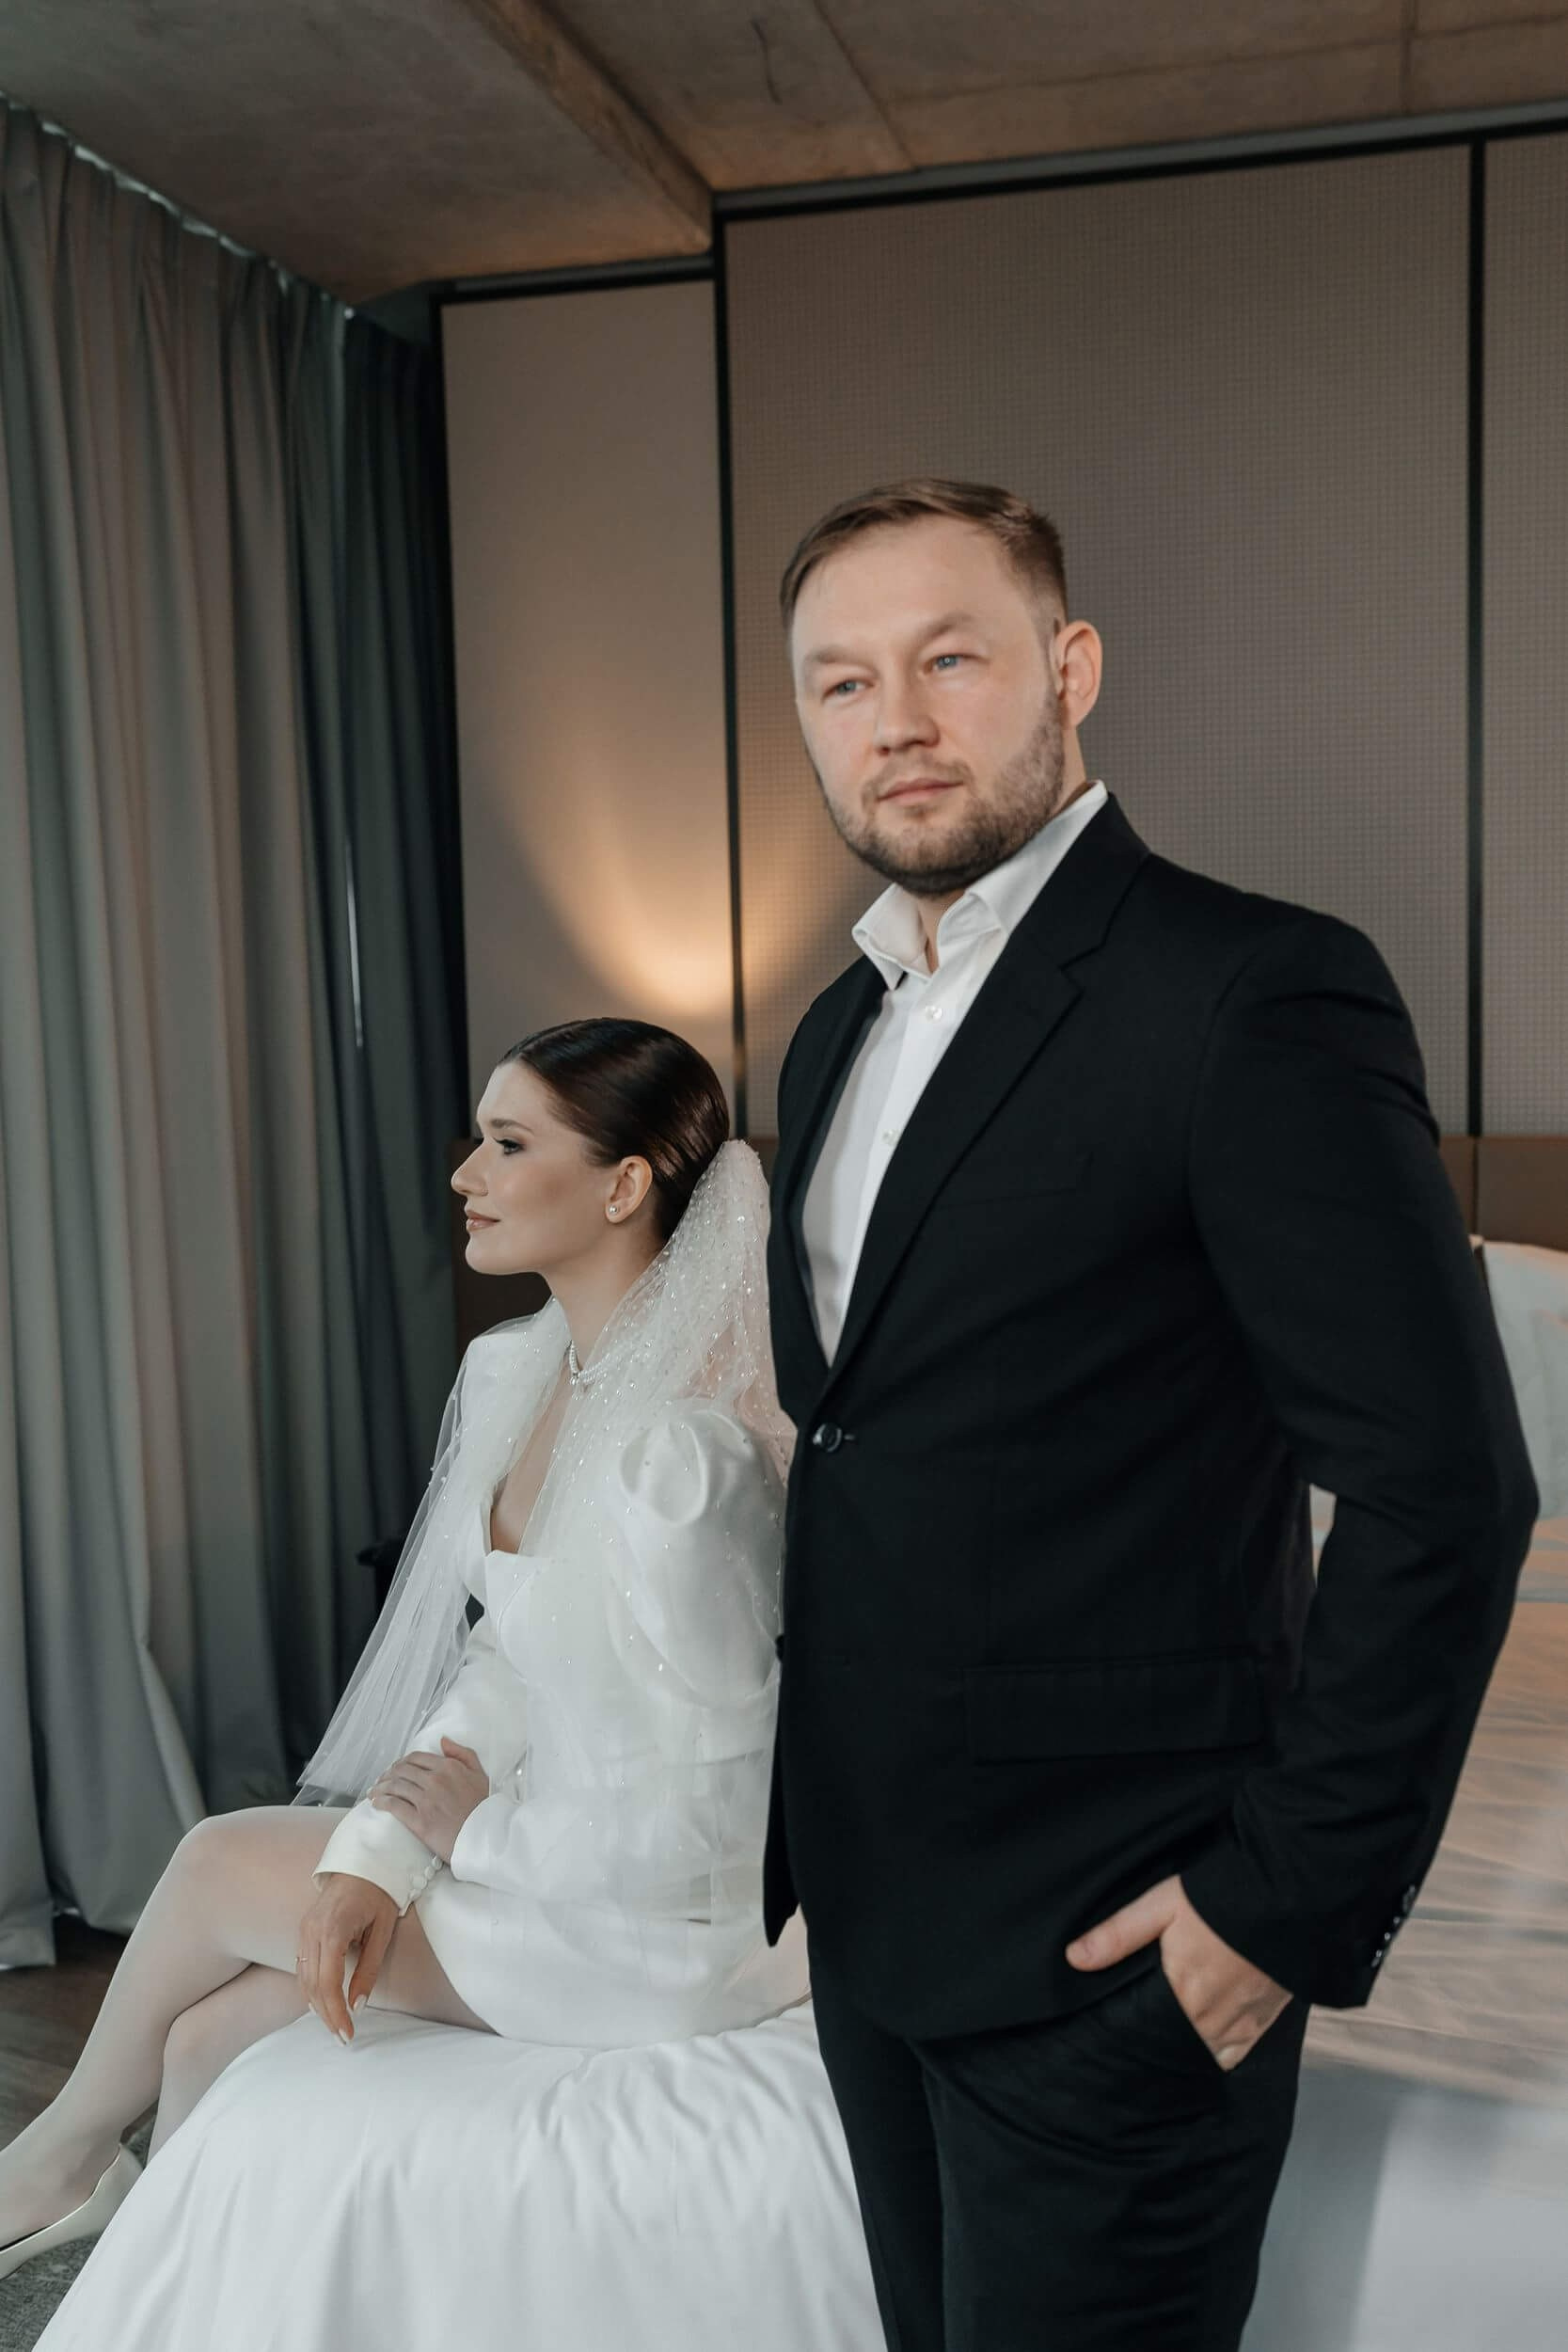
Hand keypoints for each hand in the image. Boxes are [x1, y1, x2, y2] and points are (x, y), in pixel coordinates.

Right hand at [296, 1874, 396, 2042]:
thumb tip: (358, 2006)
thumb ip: (369, 1969)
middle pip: (312, 1986)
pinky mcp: (303, 1931)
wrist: (363, 1861)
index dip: (336, 2012)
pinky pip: (302, 1967)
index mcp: (332, 1929)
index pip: (328, 1982)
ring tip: (334, 2026)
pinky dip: (311, 1989)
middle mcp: (311, 1931)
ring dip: (317, 2005)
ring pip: (303, 1979)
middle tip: (343, 2038)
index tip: (348, 2034)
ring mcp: (303, 1930)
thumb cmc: (379, 1892)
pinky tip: (322, 2003)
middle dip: (326, 2015)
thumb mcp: (382, 1931)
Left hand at [368, 1735, 487, 1862]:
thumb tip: (443, 1741)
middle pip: (401, 1770)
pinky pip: (395, 1806)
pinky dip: (382, 1802)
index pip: (416, 1758)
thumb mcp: (479, 1773)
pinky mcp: (420, 1821)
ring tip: (374, 1792)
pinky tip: (376, 1803)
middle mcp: (435, 1780)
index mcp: (448, 1767)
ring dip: (381, 1787)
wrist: (485, 1835)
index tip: (396, 1768)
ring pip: (395, 1787)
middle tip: (382, 1781)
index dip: (402, 1761)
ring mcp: (426, 1800)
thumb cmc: (483, 1806)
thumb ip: (462, 1753)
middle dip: (388, 1774)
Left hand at [1065, 1873, 1291, 2069]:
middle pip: (1175, 2048)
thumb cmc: (1218, 1898)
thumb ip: (1117, 1935)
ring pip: (1206, 2055)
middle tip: (1142, 2036)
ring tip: (1170, 2039)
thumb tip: (1074, 1958)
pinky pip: (1236, 2054)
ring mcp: (1241, 2023)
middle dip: (1158, 2047)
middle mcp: (1212, 2018)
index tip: (1116, 2037)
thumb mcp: (1159, 1906)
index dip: (1130, 2037)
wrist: (1283, 1897)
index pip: (1145, 2034)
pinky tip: (1205, 2041)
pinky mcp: (1264, 2020)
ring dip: (1188, 2050)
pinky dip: (1220, 2053)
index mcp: (1182, 1994)